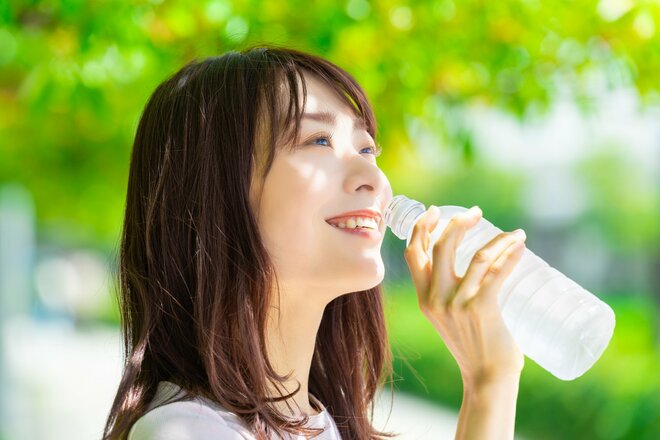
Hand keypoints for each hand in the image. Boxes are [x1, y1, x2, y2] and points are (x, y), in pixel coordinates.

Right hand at [403, 205, 526, 384]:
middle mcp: (435, 298)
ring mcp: (457, 303)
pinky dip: (510, 254)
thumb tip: (474, 264)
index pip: (413, 253)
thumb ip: (449, 293)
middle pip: (441, 246)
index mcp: (424, 298)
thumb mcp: (448, 317)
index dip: (421, 227)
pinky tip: (521, 246)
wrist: (486, 378)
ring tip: (514, 234)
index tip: (435, 211)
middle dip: (458, 222)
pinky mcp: (481, 308)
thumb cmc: (473, 346)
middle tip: (476, 214)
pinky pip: (496, 272)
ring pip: (475, 256)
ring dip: (499, 239)